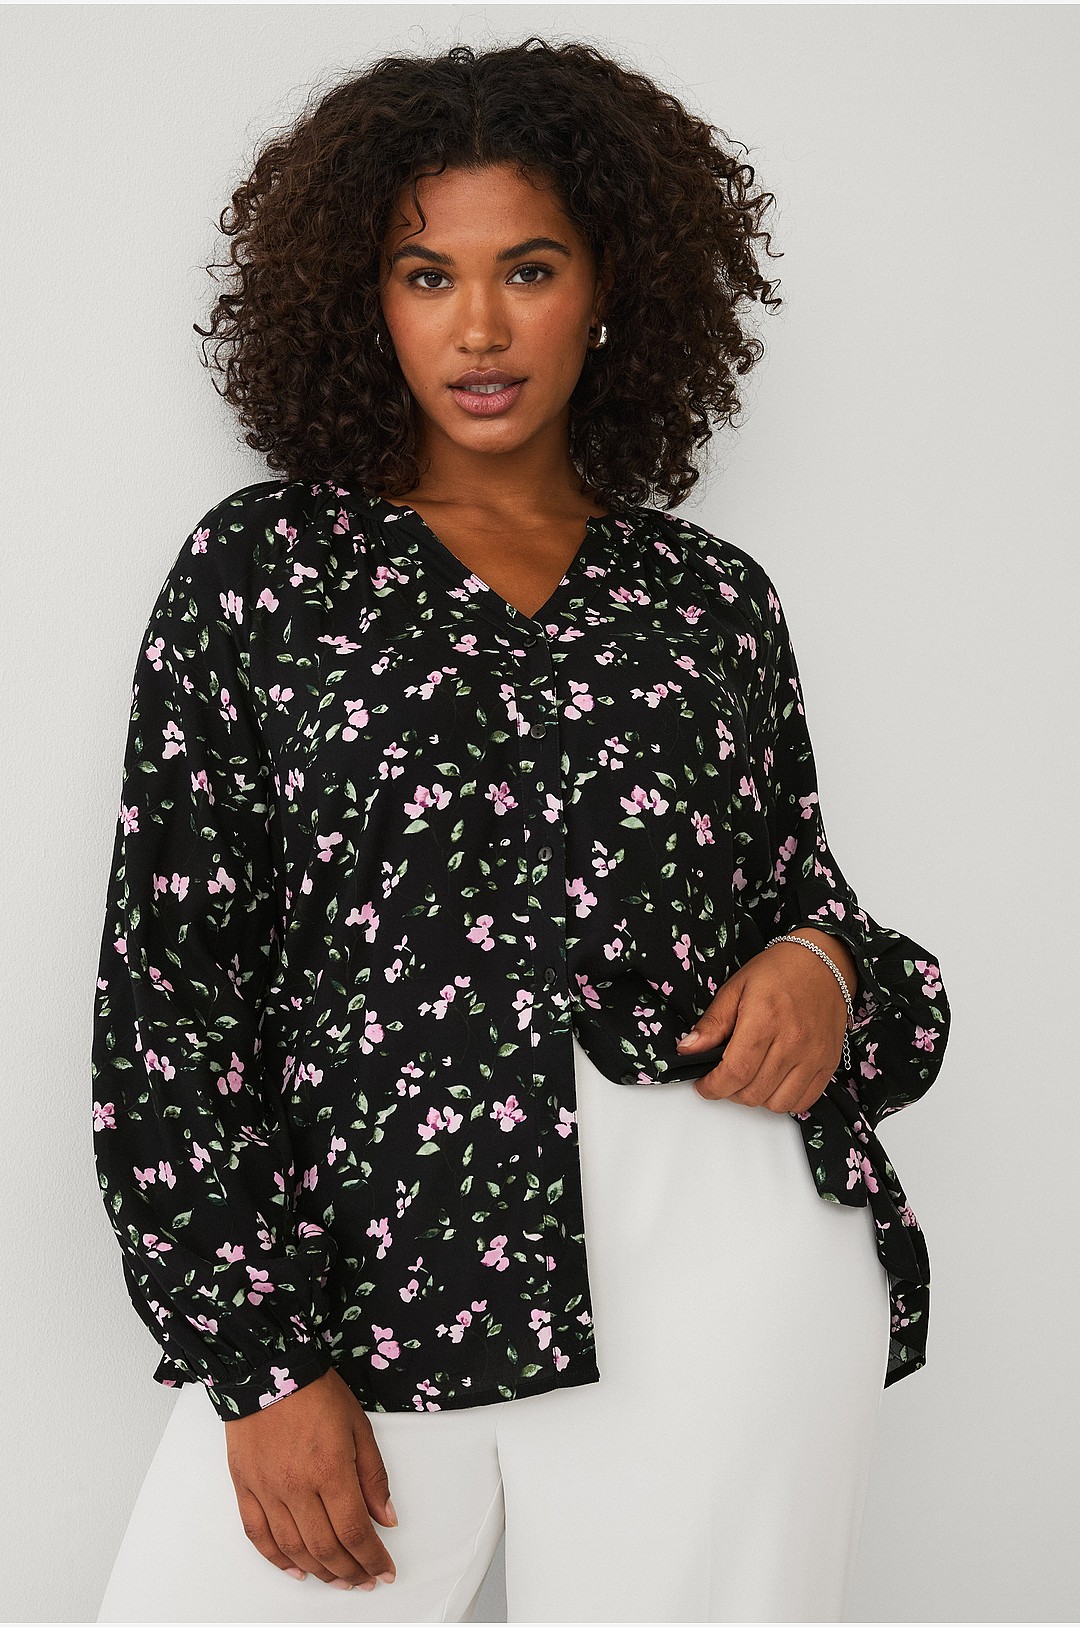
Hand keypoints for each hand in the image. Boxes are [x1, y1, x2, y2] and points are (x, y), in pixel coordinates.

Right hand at [224, 1366, 397, 1590]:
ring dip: (319, 1571)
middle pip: (325, 1548)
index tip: (384, 1570)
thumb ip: (373, 1476)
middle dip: (350, 1571)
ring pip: (293, 1548)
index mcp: (330, 1469)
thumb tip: (386, 1517)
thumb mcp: (358, 1426)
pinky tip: (295, 1569)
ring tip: (337, 1579)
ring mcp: (267, 1489)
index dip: (372, 1559)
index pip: (354, 1531)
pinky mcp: (245, 1486)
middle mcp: (296, 1486)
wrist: (267, 1368)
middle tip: (364, 1579)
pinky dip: (277, 1559)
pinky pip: (258, 1535)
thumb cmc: (314, 1391)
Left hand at [675, 934, 854, 1114]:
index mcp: (765, 1018)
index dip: (713, 1086)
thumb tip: (687, 1049)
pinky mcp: (829, 1063)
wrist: (823, 962)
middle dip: (730, 1091)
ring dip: (756, 1097)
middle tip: (724, 1077)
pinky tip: (774, 1081)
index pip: (735, 1071)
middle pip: (753, 1092)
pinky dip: (784, 1100)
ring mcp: (814, 1055)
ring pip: (777, 1103)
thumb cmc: (779, 971)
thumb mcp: (736, 988)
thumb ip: (712, 1023)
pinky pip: (803, 1101)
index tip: (704, 1085)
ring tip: (750, 1077)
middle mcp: (793, 1040)